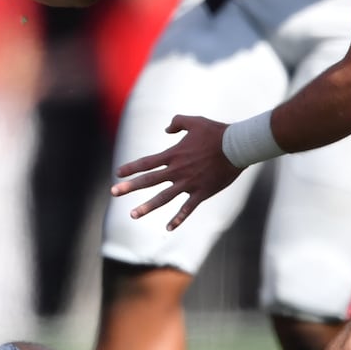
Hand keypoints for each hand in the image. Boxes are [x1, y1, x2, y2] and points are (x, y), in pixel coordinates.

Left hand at [110, 114, 241, 231]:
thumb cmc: (216, 132)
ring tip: (132, 215)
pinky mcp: (202, 192)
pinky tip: (168, 228)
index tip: (117, 174)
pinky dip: (178, 219)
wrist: (237, 146)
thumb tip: (166, 130)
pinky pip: (188, 209)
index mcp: (174, 154)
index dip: (131, 168)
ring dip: (147, 207)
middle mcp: (178, 170)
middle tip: (113, 192)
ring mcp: (189, 183)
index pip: (147, 163)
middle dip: (129, 187)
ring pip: (164, 198)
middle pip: (149, 181)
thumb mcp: (194, 121)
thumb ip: (177, 123)